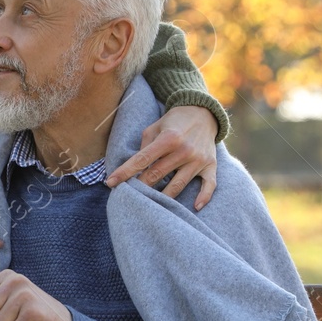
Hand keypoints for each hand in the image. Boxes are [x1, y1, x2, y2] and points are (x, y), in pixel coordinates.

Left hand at [104, 103, 218, 210]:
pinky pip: (209, 185)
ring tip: (149, 206)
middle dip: (140, 187)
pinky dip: (204, 197)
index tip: (110, 183)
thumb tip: (134, 167)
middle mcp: (184, 150)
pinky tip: (195, 207)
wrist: (204, 113)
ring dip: (162, 198)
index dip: (125, 172)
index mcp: (168, 138)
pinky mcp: (210, 166)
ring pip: (177, 185)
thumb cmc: (174, 121)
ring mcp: (198, 160)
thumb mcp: (155, 126)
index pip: (142, 159)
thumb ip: (145, 145)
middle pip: (157, 175)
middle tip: (126, 196)